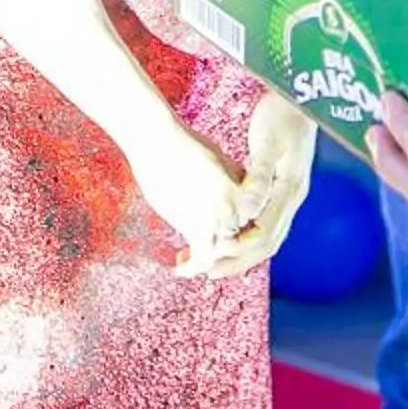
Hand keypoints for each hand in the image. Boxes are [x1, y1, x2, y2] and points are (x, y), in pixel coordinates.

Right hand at [124, 122, 258, 277]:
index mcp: (247, 190)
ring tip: (188, 264)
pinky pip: (203, 257)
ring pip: (223, 253)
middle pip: (239, 242)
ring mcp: (221, 217)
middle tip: (204, 258)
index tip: (221, 242)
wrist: (159, 141)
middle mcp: (239, 207)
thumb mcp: (217, 159)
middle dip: (223, 253)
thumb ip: (231, 177)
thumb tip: (235, 187)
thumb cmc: (182, 144)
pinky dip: (192, 267)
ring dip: (208, 262)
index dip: (236, 236)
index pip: (249, 224)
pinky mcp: (199, 226)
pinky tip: (178, 267)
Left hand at [218, 94, 316, 276]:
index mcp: (290, 191)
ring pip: (265, 235)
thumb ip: (258, 179)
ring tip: (211, 259)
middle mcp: (291, 198)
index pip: (265, 236)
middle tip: (205, 271)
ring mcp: (288, 194)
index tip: (211, 260)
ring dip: (240, 251)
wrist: (301, 94)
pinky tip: (227, 231)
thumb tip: (244, 212)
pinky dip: (244, 232)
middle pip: (266, 243)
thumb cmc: (283, 113)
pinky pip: (263, 220)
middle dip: (237, 261)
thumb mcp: (268, 143)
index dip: (238, 252)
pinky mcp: (281, 186)